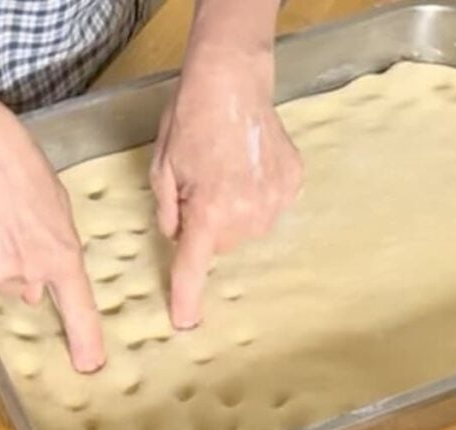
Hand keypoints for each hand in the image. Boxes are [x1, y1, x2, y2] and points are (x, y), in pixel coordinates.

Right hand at [0, 37, 104, 371]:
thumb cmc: (25, 169)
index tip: (89, 365)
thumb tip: (39, 285)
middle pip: (28, 289)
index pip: (77, 307)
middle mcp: (24, 270)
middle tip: (18, 231)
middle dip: (26, 269)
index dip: (85, 338)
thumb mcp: (59, 209)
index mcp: (60, 256)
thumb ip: (57, 250)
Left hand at [151, 46, 302, 328]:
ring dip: (233, 209)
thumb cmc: (191, 118)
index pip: (194, 264)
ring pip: (246, 226)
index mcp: (209, 209)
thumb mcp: (162, 167)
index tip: (185, 322)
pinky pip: (268, 206)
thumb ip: (168, 212)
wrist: (233, 80)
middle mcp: (247, 213)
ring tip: (227, 169)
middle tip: (200, 184)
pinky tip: (249, 164)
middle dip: (207, 223)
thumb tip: (179, 238)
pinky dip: (256, 194)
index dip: (187, 296)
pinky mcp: (293, 183)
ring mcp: (276, 199)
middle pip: (221, 242)